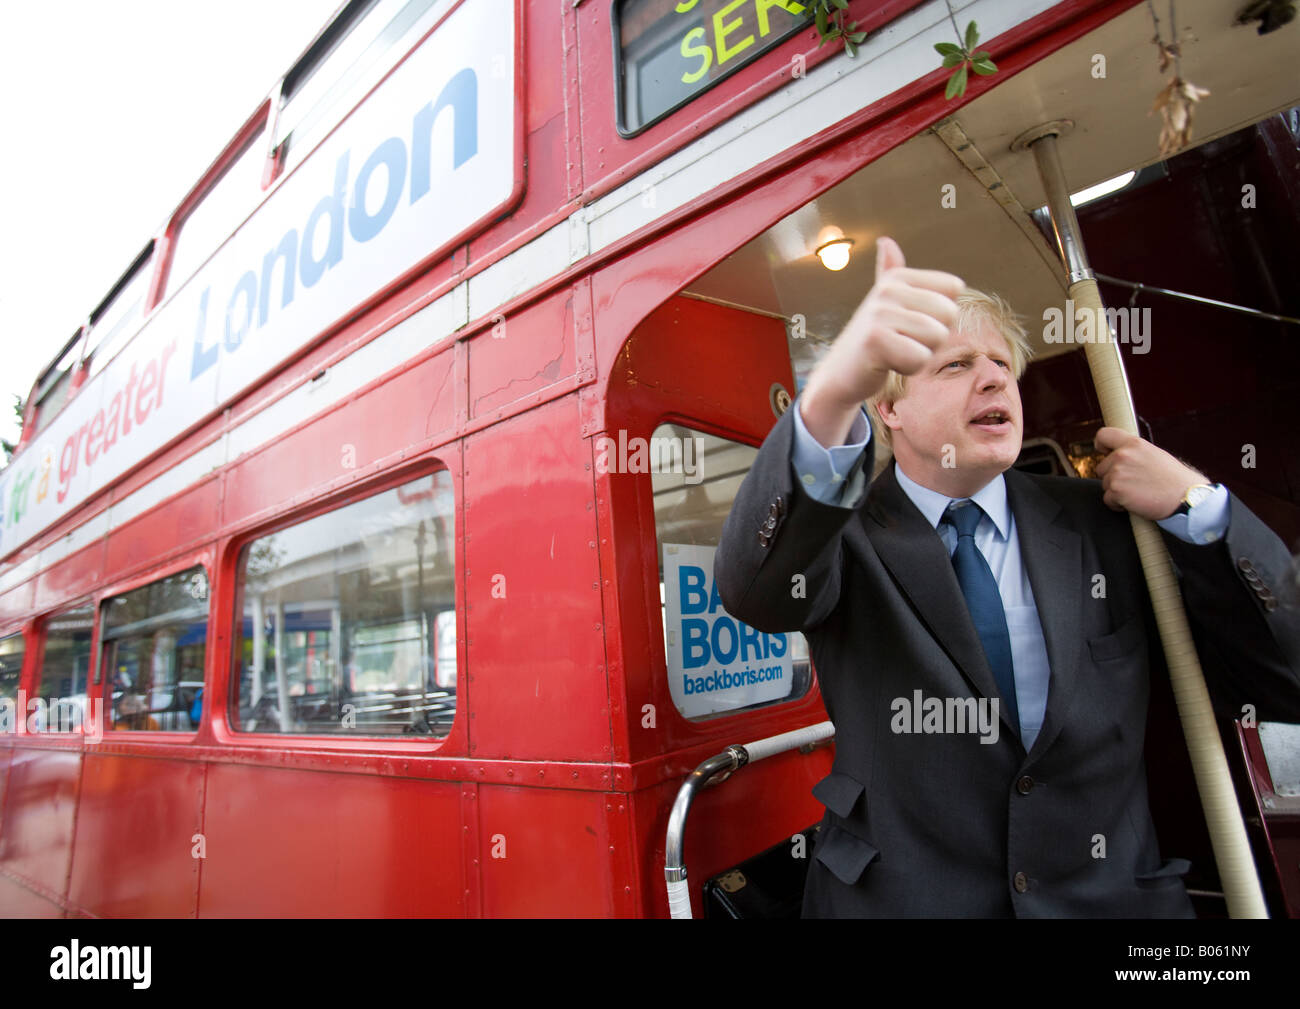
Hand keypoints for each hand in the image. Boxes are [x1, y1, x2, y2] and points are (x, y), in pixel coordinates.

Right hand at [801, 237, 964, 446]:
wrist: (839, 375)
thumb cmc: (871, 342)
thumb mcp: (884, 304)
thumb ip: (889, 274)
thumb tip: (886, 241)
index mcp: (897, 277)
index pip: (954, 289)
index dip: (941, 314)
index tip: (910, 324)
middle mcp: (887, 289)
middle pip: (950, 313)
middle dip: (933, 338)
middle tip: (902, 342)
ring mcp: (880, 313)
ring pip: (937, 336)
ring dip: (921, 354)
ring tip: (894, 353)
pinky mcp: (875, 340)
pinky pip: (920, 358)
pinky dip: (909, 368)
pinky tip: (887, 364)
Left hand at [1093, 427, 1208, 519]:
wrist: (1185, 497)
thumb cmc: (1174, 480)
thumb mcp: (1155, 455)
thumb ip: (1135, 453)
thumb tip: (1119, 455)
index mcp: (1134, 444)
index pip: (1104, 435)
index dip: (1101, 444)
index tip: (1103, 451)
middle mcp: (1123, 455)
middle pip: (1102, 467)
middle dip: (1113, 477)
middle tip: (1136, 483)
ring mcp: (1117, 473)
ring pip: (1105, 484)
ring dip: (1117, 491)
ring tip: (1139, 492)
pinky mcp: (1116, 490)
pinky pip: (1108, 499)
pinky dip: (1118, 504)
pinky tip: (1136, 502)